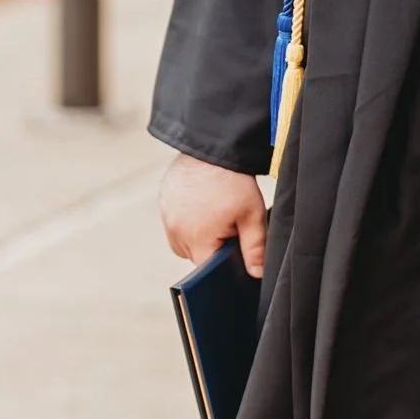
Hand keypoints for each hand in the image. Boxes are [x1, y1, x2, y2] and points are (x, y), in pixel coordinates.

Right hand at [159, 153, 268, 277]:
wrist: (211, 145)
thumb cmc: (232, 180)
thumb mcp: (251, 214)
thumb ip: (254, 247)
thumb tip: (256, 274)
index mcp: (196, 239)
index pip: (207, 272)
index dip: (223, 265)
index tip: (235, 250)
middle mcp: (175, 232)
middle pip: (196, 255)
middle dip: (213, 246)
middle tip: (229, 223)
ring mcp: (166, 216)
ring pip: (185, 240)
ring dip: (199, 233)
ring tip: (215, 211)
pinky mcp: (163, 202)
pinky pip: (177, 222)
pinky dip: (189, 218)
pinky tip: (204, 202)